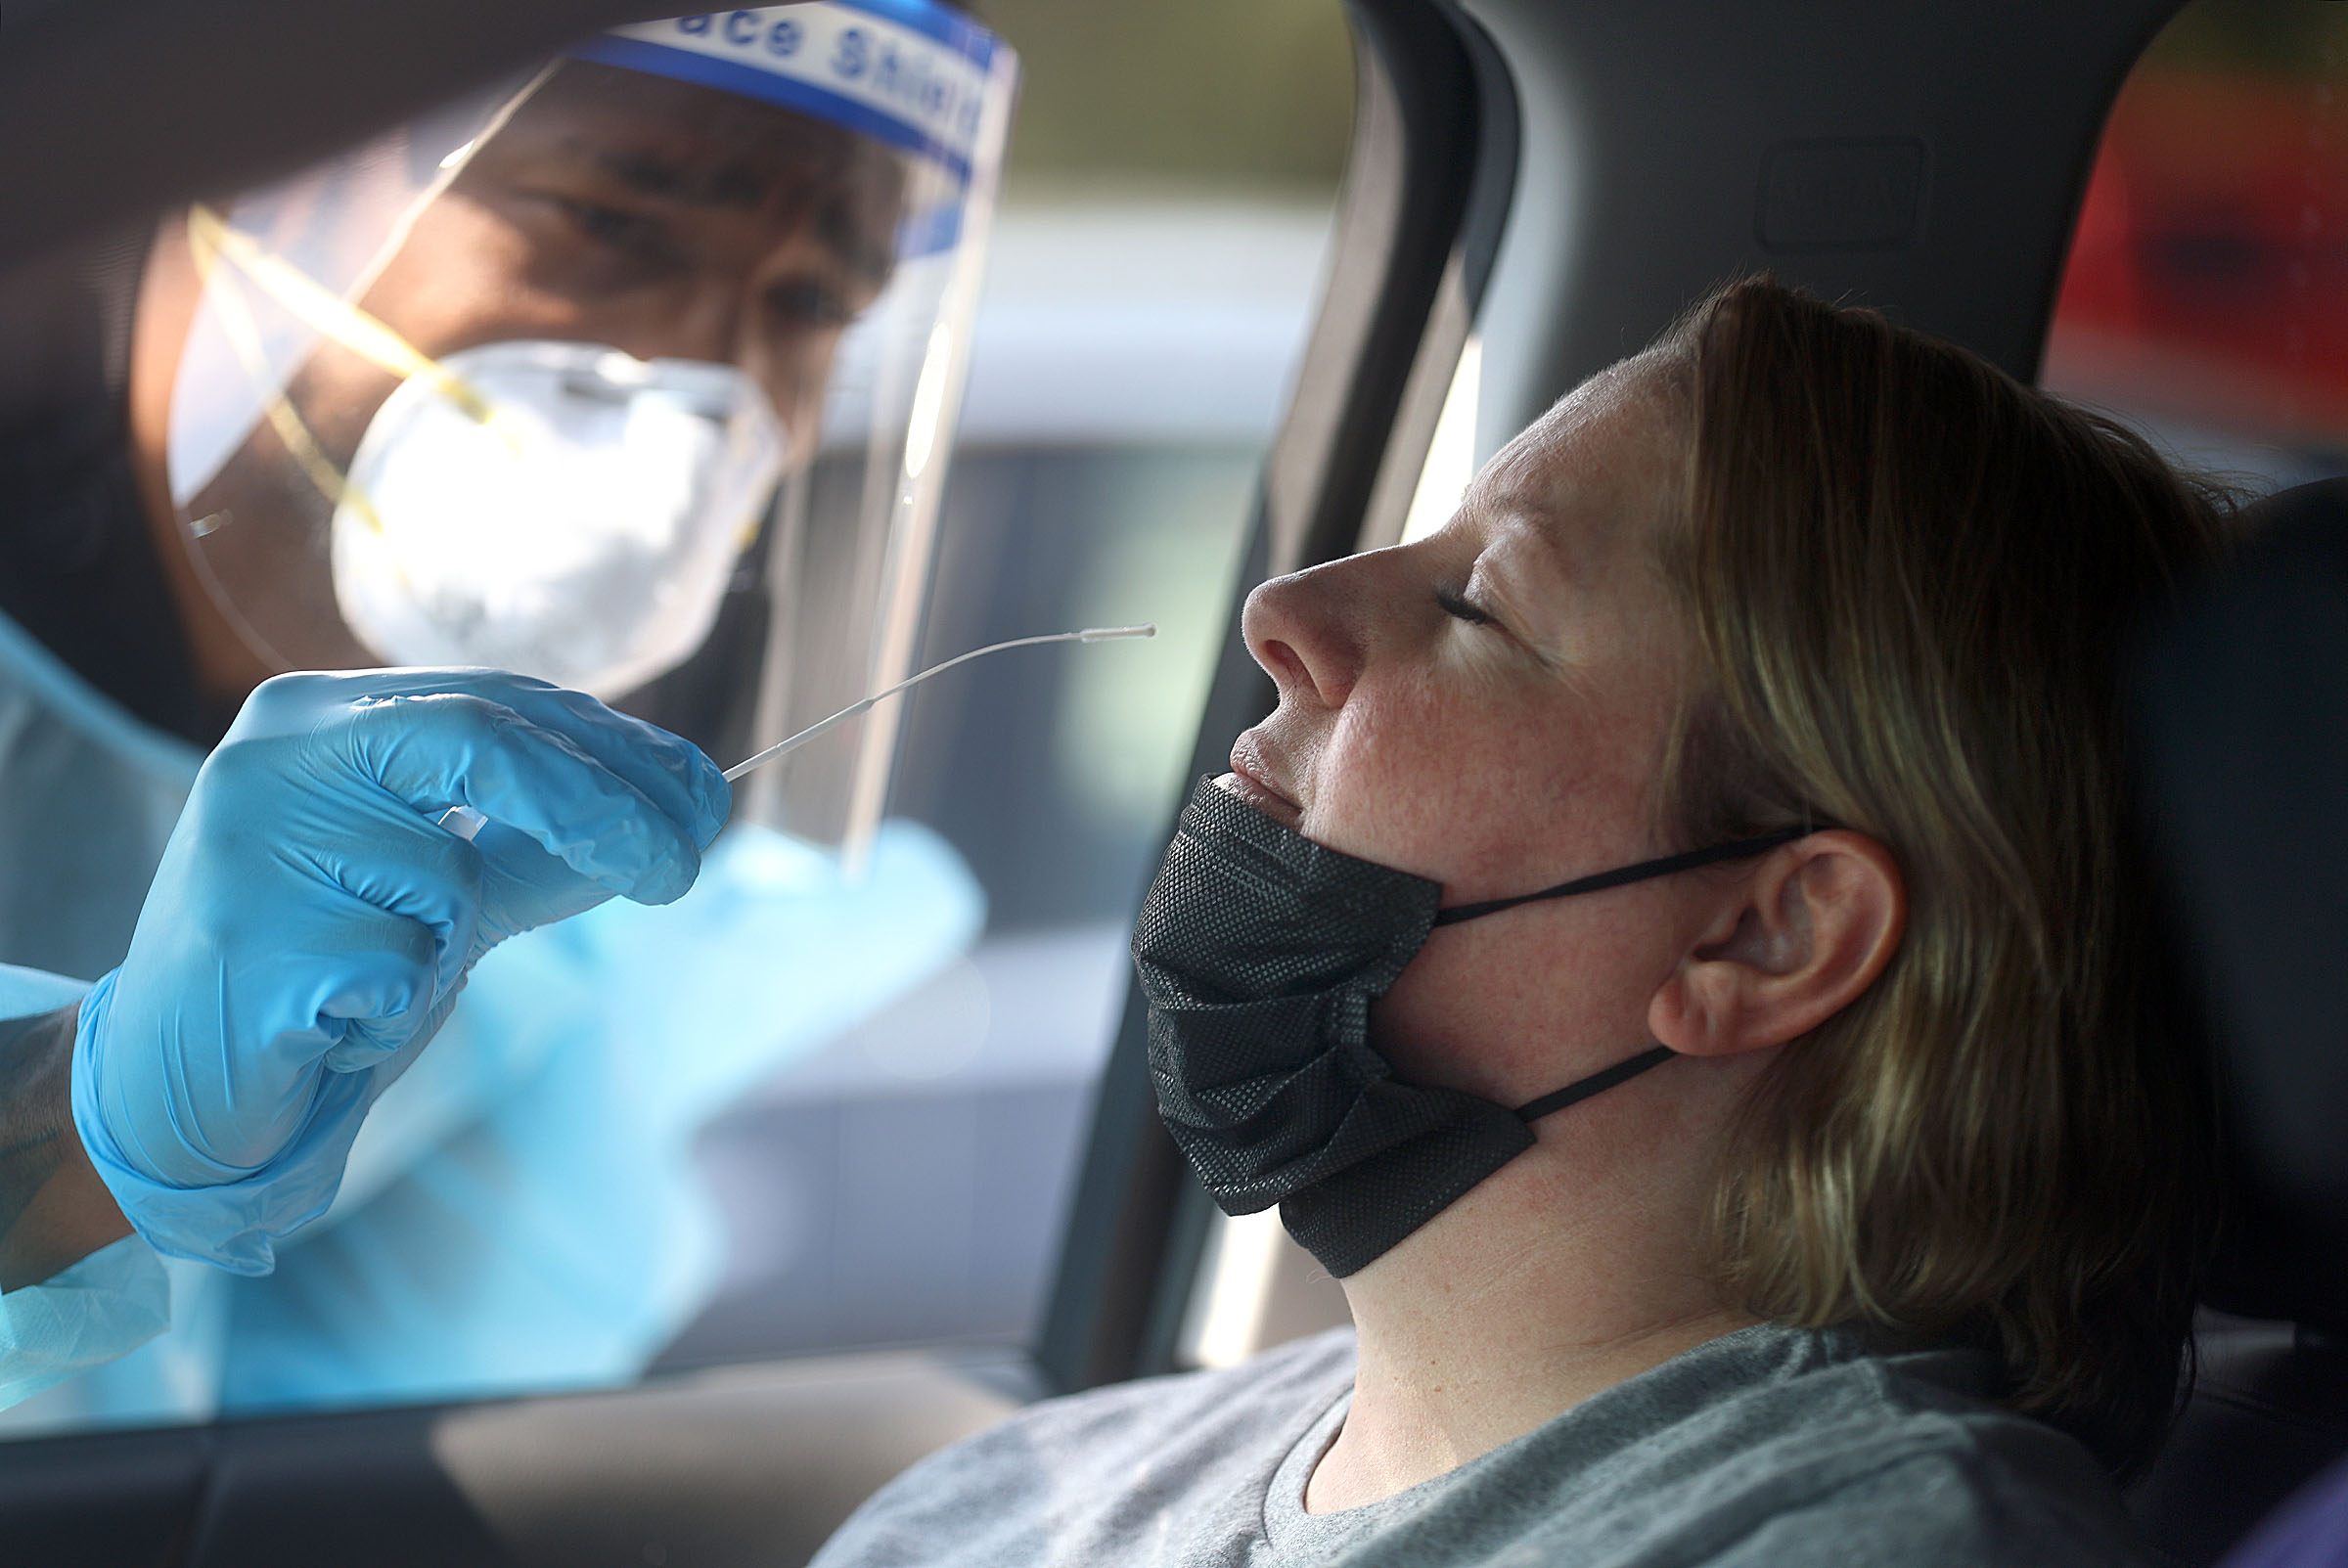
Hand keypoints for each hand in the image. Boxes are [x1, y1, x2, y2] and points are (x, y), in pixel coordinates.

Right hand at [70, 669, 728, 1272]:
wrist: (174, 1085)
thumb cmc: (332, 967)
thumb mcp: (454, 889)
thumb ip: (551, 844)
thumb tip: (685, 810)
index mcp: (325, 716)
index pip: (502, 700)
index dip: (619, 750)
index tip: (704, 802)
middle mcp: (277, 755)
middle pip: (484, 738)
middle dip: (605, 809)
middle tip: (681, 870)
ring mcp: (250, 843)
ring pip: (444, 879)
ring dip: (448, 947)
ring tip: (378, 974)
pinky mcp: (244, 943)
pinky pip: (396, 971)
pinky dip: (399, 1004)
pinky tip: (336, 1017)